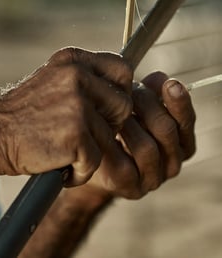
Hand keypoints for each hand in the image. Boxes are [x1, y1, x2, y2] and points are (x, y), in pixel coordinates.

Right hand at [0, 47, 132, 185]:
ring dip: (92, 150)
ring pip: (110, 136)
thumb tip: (121, 93)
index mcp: (74, 61)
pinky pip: (96, 160)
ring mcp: (77, 104)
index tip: (106, 109)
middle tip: (86, 135)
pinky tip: (62, 167)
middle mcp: (77, 76)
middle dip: (110, 125)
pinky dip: (81, 171)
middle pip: (123, 104)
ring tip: (68, 151)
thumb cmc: (27, 114)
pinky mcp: (75, 133)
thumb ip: (88, 81)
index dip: (121, 93)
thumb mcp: (56, 82)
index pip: (122, 69)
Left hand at [86, 71, 195, 198]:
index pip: (185, 124)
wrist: (96, 158)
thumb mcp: (136, 109)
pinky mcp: (131, 188)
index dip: (179, 103)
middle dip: (147, 107)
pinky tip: (104, 132)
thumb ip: (151, 95)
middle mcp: (171, 165)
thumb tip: (160, 77)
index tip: (170, 83)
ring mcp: (152, 179)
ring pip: (148, 149)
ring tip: (114, 112)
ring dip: (129, 125)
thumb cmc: (119, 130)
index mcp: (179, 146)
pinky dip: (113, 145)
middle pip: (167, 132)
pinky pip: (125, 166)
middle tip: (129, 92)